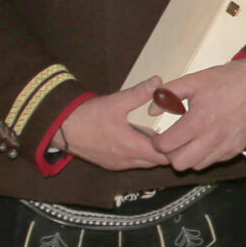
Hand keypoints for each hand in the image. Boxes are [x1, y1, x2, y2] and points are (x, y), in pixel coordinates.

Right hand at [51, 79, 172, 170]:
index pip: (163, 156)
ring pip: (144, 163)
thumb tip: (158, 81)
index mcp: (131, 147)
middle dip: (167, 151)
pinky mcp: (109, 164)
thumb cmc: (87, 115)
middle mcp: (126, 161)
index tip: (185, 135)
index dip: (176, 148)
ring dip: (153, 153)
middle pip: (156, 162)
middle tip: (179, 135)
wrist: (60, 128)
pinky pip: (132, 163)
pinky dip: (141, 154)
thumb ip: (139, 93)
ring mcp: (117, 165)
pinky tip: (142, 139)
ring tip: (163, 136)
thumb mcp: (115, 101)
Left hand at [150, 59, 245, 172]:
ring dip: (188, 156)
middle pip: (179, 164)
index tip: (158, 137)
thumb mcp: (192, 80)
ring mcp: (226, 146)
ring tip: (189, 140)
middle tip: (172, 142)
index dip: (157, 142)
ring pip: (196, 166)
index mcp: (199, 120)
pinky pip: (213, 161)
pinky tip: (206, 139)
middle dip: (171, 154)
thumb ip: (167, 94)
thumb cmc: (222, 81)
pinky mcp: (235, 150)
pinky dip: (205, 155)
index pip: (167, 146)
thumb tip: (151, 110)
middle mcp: (213, 138)